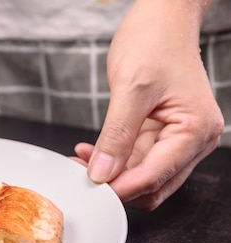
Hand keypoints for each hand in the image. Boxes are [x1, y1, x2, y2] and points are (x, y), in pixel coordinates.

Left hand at [73, 0, 223, 209]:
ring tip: (80, 162)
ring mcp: (180, 138)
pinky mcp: (163, 134)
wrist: (162, 19)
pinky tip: (90, 153)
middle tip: (80, 177)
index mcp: (196, 129)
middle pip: (153, 185)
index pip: (155, 176)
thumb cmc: (154, 42)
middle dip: (116, 185)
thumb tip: (102, 174)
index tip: (89, 190)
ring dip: (112, 174)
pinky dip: (114, 161)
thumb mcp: (130, 89)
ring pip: (143, 176)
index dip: (120, 188)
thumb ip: (117, 135)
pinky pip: (138, 160)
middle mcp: (195, 140)